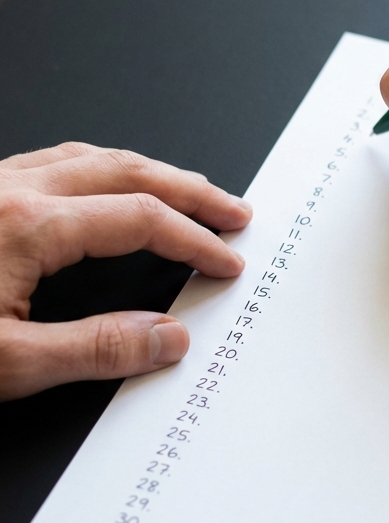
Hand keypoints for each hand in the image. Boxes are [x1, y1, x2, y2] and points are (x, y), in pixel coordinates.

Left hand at [0, 142, 250, 399]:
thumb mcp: (5, 364)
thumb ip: (94, 350)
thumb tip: (168, 338)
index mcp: (25, 225)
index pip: (141, 220)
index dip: (195, 241)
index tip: (226, 261)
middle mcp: (9, 190)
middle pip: (127, 172)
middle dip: (190, 192)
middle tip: (232, 210)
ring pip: (90, 158)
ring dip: (149, 173)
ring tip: (186, 191)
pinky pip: (56, 162)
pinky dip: (102, 169)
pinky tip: (107, 187)